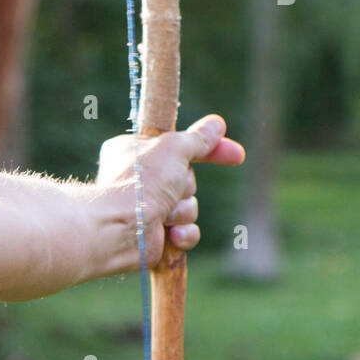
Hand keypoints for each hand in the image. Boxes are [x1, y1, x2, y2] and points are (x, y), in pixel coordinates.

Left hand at [97, 114, 244, 266]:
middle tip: (171, 188)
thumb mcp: (175, 148)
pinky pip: (185, 232)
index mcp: (136, 150)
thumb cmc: (142, 182)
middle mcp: (140, 178)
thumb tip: (217, 124)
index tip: (238, 155)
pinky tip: (171, 235)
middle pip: (188, 179)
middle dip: (186, 187)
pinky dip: (182, 234)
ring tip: (164, 214)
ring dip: (182, 211)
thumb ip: (198, 138)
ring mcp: (147, 208)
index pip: (182, 145)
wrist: (121, 229)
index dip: (212, 150)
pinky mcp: (155, 235)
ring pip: (189, 206)